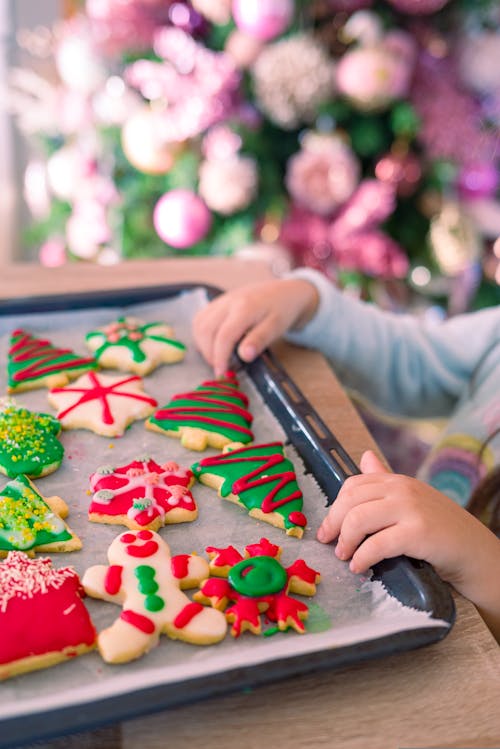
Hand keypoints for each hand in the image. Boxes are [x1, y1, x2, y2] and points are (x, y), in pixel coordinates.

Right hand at [193, 279, 318, 376]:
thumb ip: (259, 340)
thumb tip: (244, 356)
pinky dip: (202, 335)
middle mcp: (228, 301)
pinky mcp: (217, 302)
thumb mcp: (276, 327)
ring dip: (203, 345)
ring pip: (199, 324)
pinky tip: (213, 344)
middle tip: (221, 369)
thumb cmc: (282, 310)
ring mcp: (221, 300)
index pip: (224, 336)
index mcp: (244, 308)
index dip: (219, 358)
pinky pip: (201, 319)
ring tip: (217, 358)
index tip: (222, 375)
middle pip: (206, 330)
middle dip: (210, 354)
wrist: (284, 291)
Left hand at [317, 451, 499, 640]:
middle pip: (350, 501)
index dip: (334, 508)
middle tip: (330, 545)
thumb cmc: (441, 529)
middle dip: (333, 524)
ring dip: (345, 542)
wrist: (475, 551)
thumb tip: (364, 456)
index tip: (327, 529)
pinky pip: (377, 544)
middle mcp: (402, 489)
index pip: (352, 486)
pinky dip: (362, 558)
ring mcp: (410, 509)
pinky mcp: (417, 533)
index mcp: (397, 480)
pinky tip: (360, 567)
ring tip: (345, 557)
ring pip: (358, 520)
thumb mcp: (411, 500)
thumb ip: (385, 481)